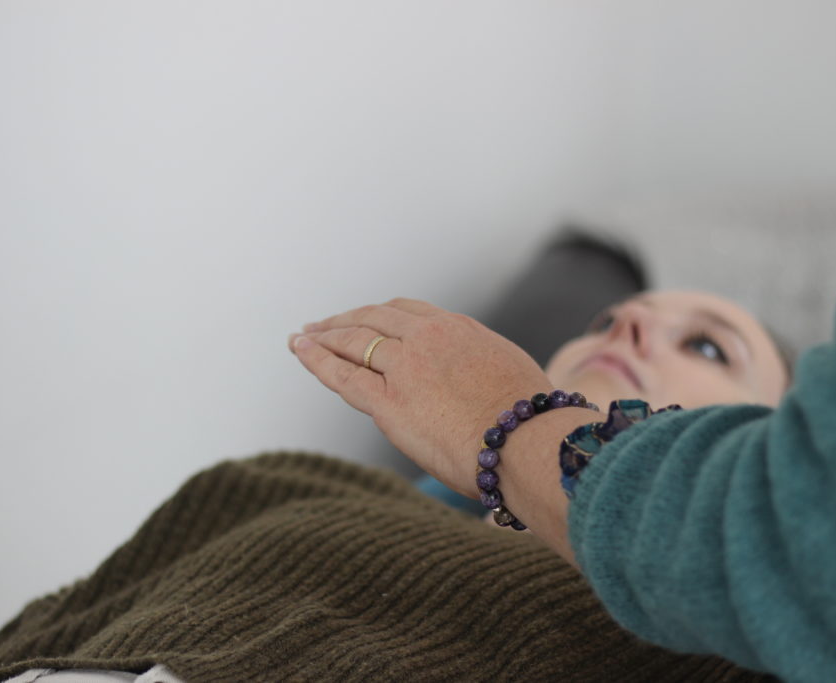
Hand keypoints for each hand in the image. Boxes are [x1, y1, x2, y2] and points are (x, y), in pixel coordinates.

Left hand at [288, 298, 554, 495]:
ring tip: (301, 338)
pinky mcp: (389, 402)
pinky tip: (301, 350)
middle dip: (343, 321)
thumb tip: (477, 381)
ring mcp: (406, 367)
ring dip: (323, 337)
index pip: (407, 312)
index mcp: (459, 328)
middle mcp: (428, 338)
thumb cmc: (534, 423)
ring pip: (353, 342)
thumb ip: (483, 366)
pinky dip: (317, 360)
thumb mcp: (512, 372)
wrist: (529, 443)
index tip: (364, 320)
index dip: (378, 315)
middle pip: (373, 320)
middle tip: (320, 326)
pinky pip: (343, 375)